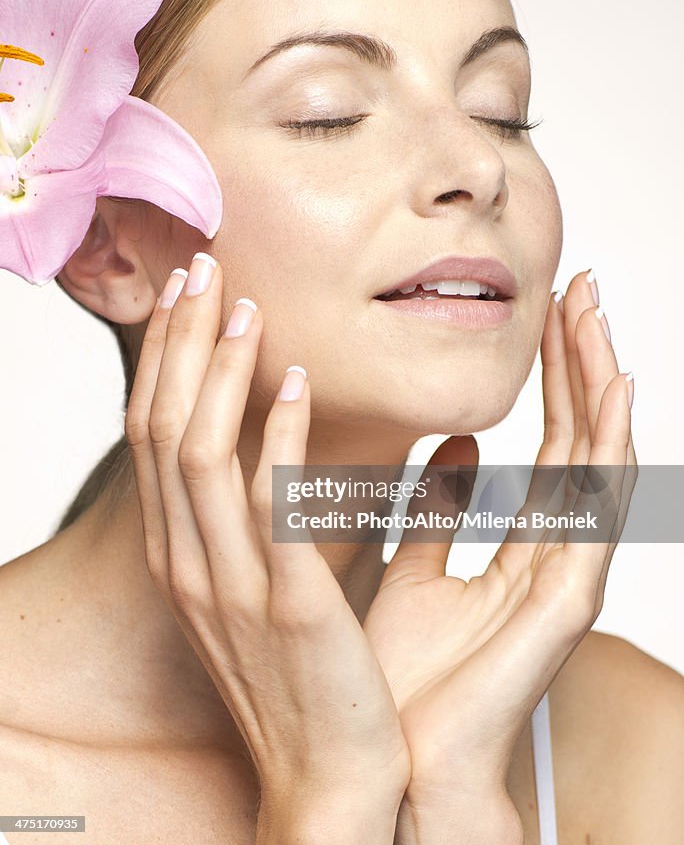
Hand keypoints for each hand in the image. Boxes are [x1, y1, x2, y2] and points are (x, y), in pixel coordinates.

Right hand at [124, 254, 409, 842]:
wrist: (330, 779)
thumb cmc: (304, 675)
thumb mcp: (264, 584)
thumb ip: (267, 508)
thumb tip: (292, 426)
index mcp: (184, 555)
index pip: (156, 436)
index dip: (166, 360)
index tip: (188, 297)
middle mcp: (191, 563)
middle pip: (164, 428)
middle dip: (179, 342)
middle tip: (204, 268)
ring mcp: (232, 585)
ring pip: (202, 455)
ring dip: (218, 371)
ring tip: (246, 307)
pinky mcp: (291, 605)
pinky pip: (272, 505)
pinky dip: (280, 435)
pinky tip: (298, 382)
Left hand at [363, 269, 636, 842]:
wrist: (392, 757)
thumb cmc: (402, 673)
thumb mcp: (414, 565)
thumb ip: (437, 509)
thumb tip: (456, 448)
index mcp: (521, 544)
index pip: (550, 441)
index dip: (552, 376)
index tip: (548, 311)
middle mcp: (554, 552)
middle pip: (580, 438)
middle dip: (581, 361)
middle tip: (580, 288)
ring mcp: (566, 574)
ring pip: (597, 460)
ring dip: (598, 385)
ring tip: (595, 315)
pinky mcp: (566, 601)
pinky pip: (597, 512)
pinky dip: (611, 450)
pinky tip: (615, 394)